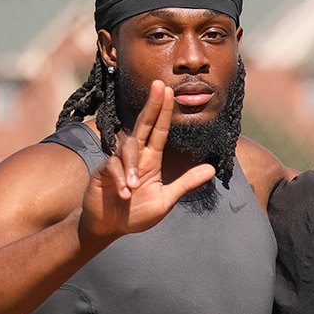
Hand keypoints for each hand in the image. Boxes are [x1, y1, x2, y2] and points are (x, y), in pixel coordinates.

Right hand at [79, 80, 215, 244]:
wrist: (109, 227)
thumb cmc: (136, 213)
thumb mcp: (166, 200)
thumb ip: (186, 184)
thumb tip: (211, 169)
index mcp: (150, 159)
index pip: (158, 130)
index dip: (163, 111)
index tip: (168, 91)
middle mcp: (134, 157)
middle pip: (143, 125)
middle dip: (152, 106)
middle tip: (159, 85)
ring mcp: (117, 163)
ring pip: (127, 149)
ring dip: (132, 167)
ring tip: (135, 188)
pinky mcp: (102, 172)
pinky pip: (112, 167)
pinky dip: (121, 180)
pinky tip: (124, 193)